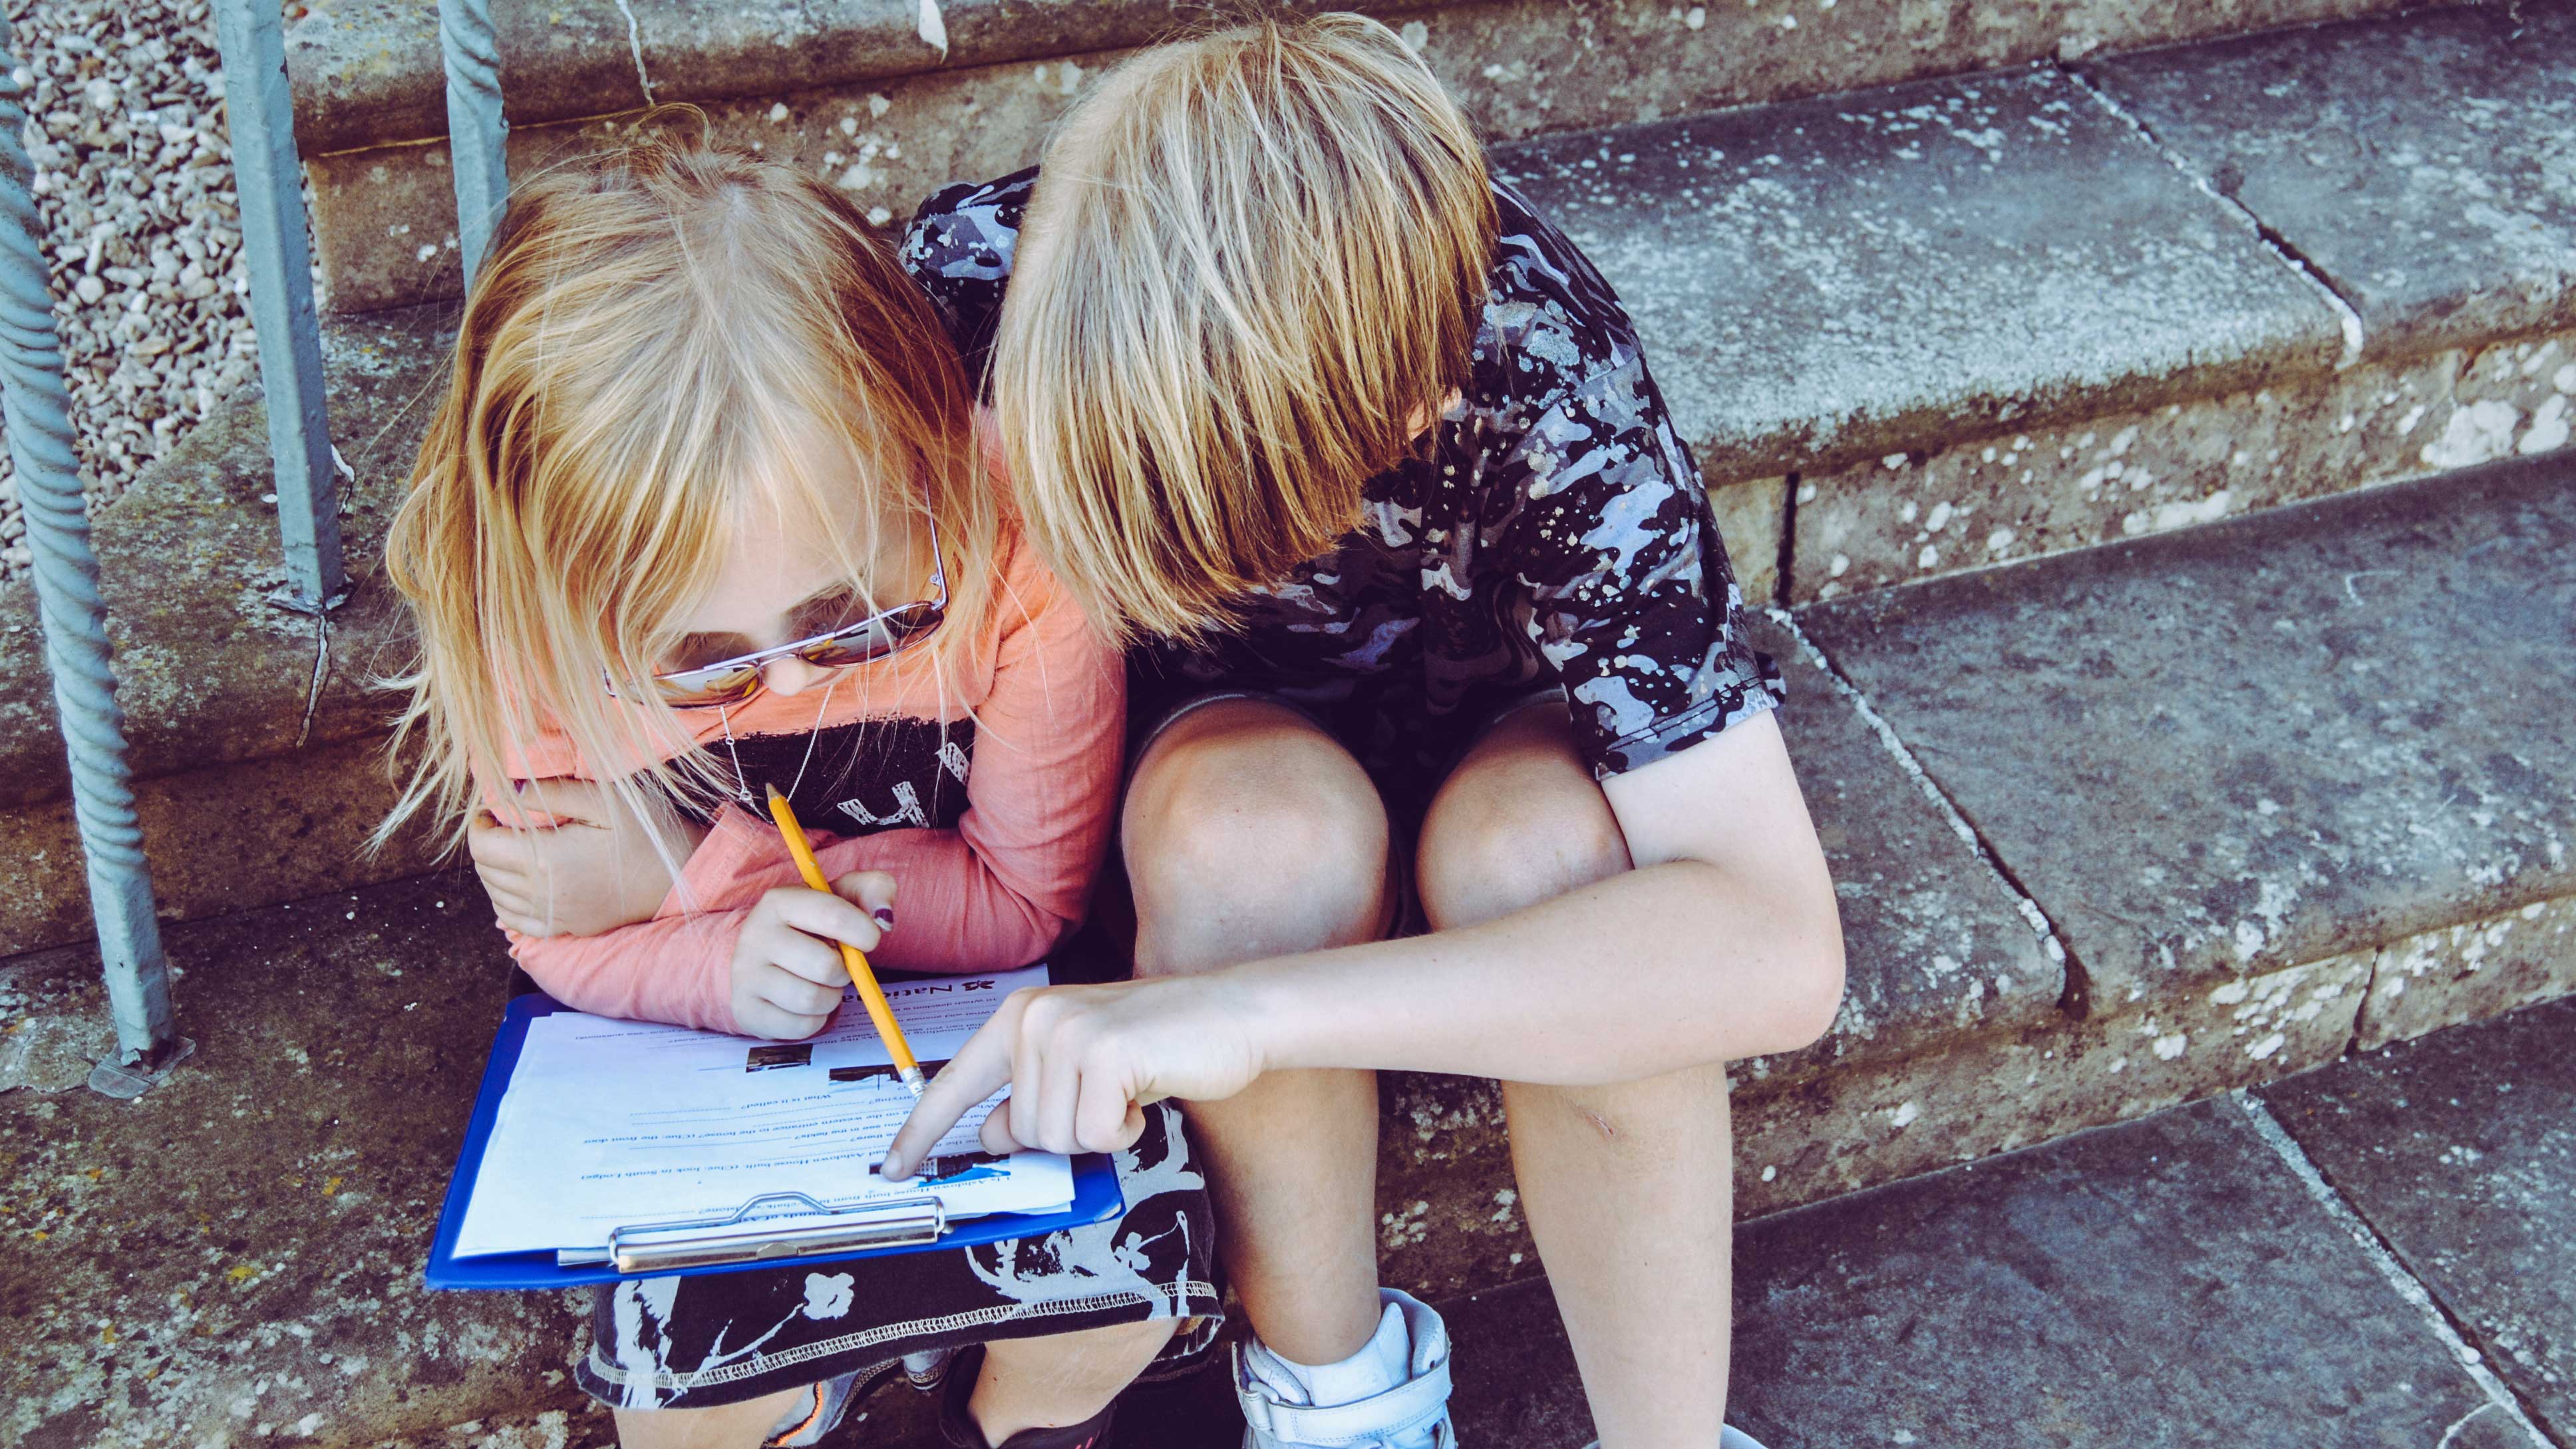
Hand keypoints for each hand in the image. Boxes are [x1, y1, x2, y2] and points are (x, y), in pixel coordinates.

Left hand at [470, 778, 709, 937]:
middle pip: (486, 871)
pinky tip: (519, 885)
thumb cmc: (646, 832)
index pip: (483, 846)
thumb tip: (506, 791)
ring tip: (511, 849)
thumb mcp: (604, 798)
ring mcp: (556, 916)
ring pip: (497, 897)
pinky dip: (506, 903)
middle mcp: (544, 894)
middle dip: (486, 844)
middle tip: (502, 824)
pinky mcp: (568, 928)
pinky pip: (517, 922)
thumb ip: (552, 791)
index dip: (479, 824)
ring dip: (494, 872)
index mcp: (547, 859)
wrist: (683, 875)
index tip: (491, 809)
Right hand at [729, 873, 898, 1040]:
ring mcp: (746, 976)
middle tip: (838, 966)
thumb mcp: (844, 895)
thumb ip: (874, 890)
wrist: (766, 956)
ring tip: (822, 984)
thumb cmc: (814, 924)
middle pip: (825, 966)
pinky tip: (807, 1003)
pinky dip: (816, 1019)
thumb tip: (883, 920)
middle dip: (844, 971)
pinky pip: (801, 1026)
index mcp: (779, 901)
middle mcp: (755, 935)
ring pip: (811, 1000)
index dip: (864, 932)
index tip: (870, 939)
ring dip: (831, 997)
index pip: (833, 915)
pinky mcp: (747, 1011)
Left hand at [879, 975, 1265, 1178]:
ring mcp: (1066, 1032)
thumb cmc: (1160, 1044)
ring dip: (1099, 1131)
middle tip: (1110, 1098)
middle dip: (1069, 1133)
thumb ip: (1031, 1097)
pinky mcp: (1104, 1054)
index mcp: (1020, 1017)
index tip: (893, 1168)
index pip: (955, 1083)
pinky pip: (1097, 1136)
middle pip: (1019, 1131)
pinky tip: (1146, 1092)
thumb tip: (988, 1135)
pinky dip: (1127, 1130)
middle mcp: (1033, 1018)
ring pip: (1054, 1139)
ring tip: (1129, 1090)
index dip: (921, 1132)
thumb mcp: (1082, 1070)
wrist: (1233, 1012)